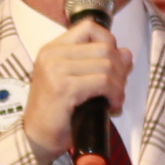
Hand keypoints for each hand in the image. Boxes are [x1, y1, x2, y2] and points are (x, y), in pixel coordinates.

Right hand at [19, 20, 131, 164]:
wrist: (38, 137)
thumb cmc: (60, 110)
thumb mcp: (79, 80)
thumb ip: (100, 63)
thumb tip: (127, 52)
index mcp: (53, 49)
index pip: (90, 27)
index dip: (110, 42)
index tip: (113, 64)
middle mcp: (52, 55)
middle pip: (105, 47)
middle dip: (121, 68)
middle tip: (118, 88)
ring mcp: (56, 70)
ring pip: (108, 65)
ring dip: (120, 84)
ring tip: (115, 98)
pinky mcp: (64, 88)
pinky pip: (104, 82)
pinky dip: (115, 94)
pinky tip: (112, 106)